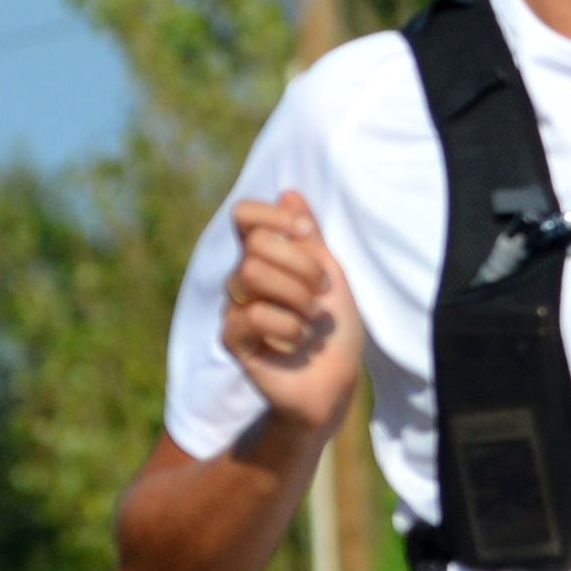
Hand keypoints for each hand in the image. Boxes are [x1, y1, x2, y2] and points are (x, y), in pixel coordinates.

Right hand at [220, 191, 363, 429]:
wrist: (336, 377)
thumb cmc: (334, 326)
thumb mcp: (331, 272)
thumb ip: (309, 236)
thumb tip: (288, 193)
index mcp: (267, 256)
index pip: (244, 215)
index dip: (272, 216)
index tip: (307, 232)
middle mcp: (244, 277)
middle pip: (255, 245)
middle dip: (301, 265)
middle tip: (323, 291)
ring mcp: (235, 307)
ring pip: (250, 274)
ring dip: (296, 295)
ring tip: (312, 317)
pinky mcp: (234, 339)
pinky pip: (252, 314)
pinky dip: (287, 325)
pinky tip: (299, 340)